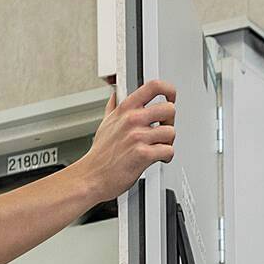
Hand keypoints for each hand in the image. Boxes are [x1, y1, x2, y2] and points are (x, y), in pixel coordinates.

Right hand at [80, 76, 176, 203]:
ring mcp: (138, 136)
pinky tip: (158, 158)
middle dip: (170, 122)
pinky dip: (166, 157)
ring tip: (159, 148)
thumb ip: (113, 108)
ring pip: (170, 132)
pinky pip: (168, 151)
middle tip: (163, 131)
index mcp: (125, 109)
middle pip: (169, 109)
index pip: (153, 86)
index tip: (171, 97)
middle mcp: (132, 119)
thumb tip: (115, 96)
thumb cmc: (100, 154)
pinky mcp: (143, 154)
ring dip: (168, 142)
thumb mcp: (105, 124)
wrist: (93, 176)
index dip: (169, 90)